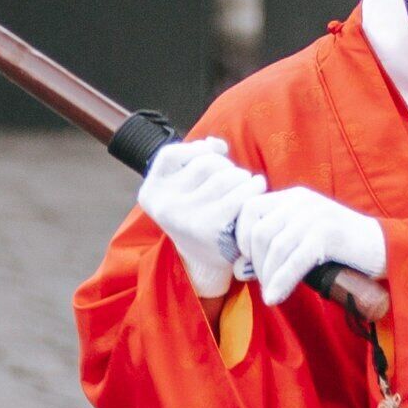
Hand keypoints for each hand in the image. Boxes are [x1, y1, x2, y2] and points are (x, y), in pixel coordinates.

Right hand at [137, 138, 262, 299]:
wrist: (207, 263)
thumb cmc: (199, 215)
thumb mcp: (186, 187)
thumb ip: (197, 158)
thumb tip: (215, 145)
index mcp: (151, 193)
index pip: (171, 154)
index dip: (197, 151)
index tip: (211, 160)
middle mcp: (164, 205)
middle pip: (205, 163)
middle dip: (226, 166)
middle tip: (235, 178)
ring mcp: (185, 218)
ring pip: (226, 176)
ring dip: (243, 177)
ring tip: (247, 184)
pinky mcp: (211, 229)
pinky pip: (239, 194)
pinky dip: (253, 187)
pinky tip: (257, 190)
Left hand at [230, 185, 388, 305]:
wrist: (388, 248)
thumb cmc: (344, 249)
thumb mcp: (306, 236)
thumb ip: (279, 241)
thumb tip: (242, 266)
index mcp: (293, 197)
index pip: (249, 209)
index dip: (240, 238)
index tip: (248, 263)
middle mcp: (302, 200)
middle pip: (258, 230)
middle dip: (255, 262)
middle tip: (262, 283)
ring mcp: (316, 215)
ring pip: (275, 246)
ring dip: (268, 276)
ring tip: (271, 294)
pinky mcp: (329, 233)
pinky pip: (294, 260)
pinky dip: (281, 282)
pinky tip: (276, 297)